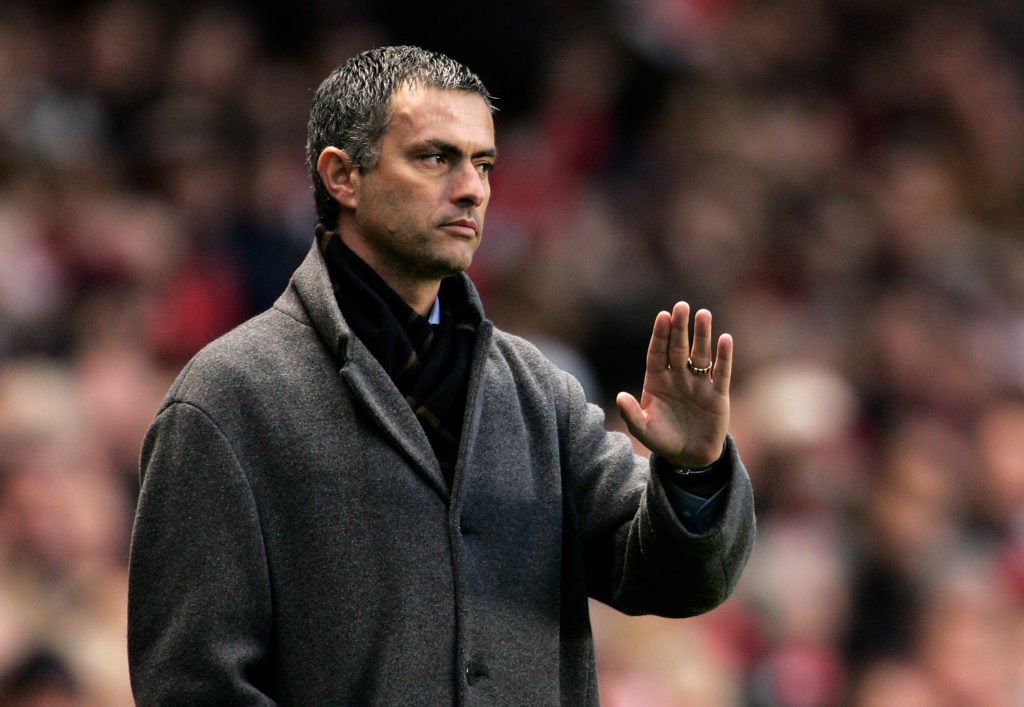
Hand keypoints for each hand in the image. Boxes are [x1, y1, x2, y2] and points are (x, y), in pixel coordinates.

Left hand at [615, 302, 731, 468]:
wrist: (689, 457)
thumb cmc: (663, 440)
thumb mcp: (643, 430)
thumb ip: (632, 415)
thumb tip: (620, 397)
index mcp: (657, 381)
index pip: (658, 353)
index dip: (660, 335)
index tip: (662, 316)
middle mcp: (678, 377)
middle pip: (678, 348)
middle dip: (680, 327)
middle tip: (681, 306)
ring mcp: (698, 384)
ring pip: (700, 355)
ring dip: (702, 335)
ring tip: (703, 314)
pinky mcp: (717, 395)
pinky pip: (721, 372)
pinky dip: (724, 356)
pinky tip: (725, 339)